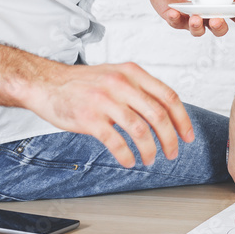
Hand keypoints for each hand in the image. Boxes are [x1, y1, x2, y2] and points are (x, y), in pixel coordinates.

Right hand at [24, 62, 193, 167]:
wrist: (47, 83)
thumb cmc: (85, 83)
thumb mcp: (117, 75)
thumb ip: (140, 89)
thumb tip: (167, 112)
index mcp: (133, 72)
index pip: (168, 96)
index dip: (182, 119)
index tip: (188, 136)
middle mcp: (121, 83)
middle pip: (158, 114)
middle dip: (170, 138)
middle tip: (173, 153)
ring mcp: (105, 100)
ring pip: (140, 129)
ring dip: (150, 149)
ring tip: (151, 159)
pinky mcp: (89, 118)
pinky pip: (115, 141)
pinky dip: (126, 154)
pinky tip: (129, 161)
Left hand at [142, 0, 234, 36]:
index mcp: (220, 1)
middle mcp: (208, 12)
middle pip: (219, 28)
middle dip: (220, 27)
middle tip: (217, 19)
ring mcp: (192, 17)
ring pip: (199, 31)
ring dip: (198, 28)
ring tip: (195, 18)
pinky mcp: (175, 19)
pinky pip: (177, 23)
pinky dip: (176, 19)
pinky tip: (175, 11)